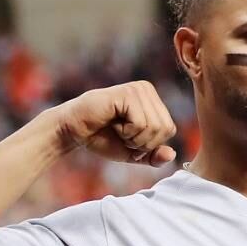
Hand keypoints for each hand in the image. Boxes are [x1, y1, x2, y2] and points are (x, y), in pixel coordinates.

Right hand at [53, 82, 176, 165]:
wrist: (74, 131)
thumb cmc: (101, 138)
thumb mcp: (133, 152)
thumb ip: (152, 154)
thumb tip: (172, 155)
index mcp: (152, 100)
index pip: (169, 129)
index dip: (149, 144)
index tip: (128, 138)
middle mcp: (147, 90)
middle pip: (165, 129)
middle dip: (143, 142)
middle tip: (122, 134)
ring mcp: (138, 89)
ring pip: (154, 127)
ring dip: (133, 138)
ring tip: (117, 128)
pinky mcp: (127, 94)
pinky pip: (140, 123)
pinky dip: (126, 132)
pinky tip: (113, 122)